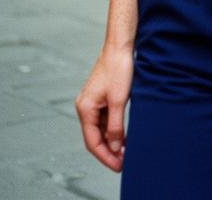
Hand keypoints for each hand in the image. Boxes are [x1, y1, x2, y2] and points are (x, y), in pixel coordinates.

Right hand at [75, 45, 133, 170]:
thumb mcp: (119, 101)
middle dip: (108, 151)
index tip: (119, 166)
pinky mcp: (101, 97)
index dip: (105, 156)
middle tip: (124, 162)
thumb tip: (113, 148)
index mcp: (85, 108)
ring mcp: (93, 102)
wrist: (120, 46)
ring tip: (125, 152)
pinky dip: (113, 129)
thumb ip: (115, 126)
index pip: (92, 141)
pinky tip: (123, 136)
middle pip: (94, 137)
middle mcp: (85, 106)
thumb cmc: (118, 68)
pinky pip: (105, 119)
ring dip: (111, 141)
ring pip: (100, 129)